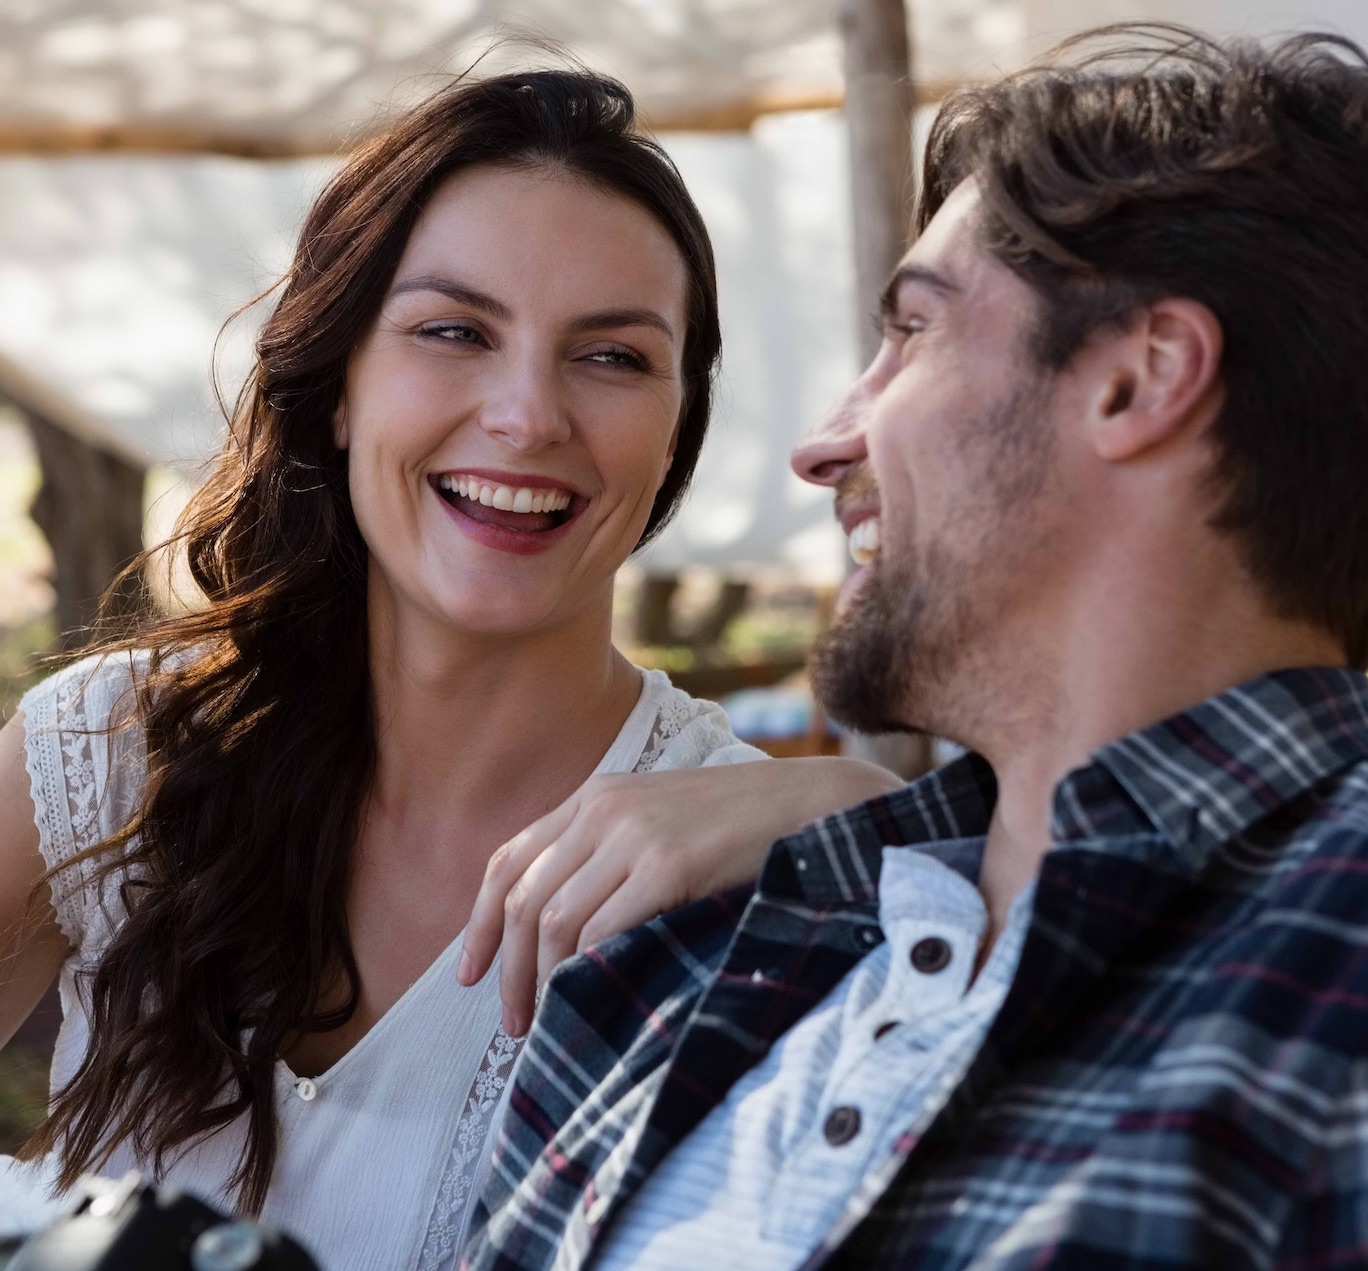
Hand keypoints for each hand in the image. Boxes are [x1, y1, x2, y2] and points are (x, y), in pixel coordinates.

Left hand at [456, 757, 902, 1034]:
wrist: (806, 804)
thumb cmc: (736, 827)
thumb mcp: (657, 823)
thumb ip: (608, 855)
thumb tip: (556, 931)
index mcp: (595, 797)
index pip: (510, 858)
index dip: (482, 921)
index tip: (472, 974)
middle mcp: (603, 809)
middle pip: (525, 896)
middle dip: (508, 967)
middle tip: (512, 1020)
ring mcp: (634, 834)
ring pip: (554, 919)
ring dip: (540, 980)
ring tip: (544, 1022)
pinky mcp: (667, 864)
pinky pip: (603, 929)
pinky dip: (583, 971)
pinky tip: (588, 998)